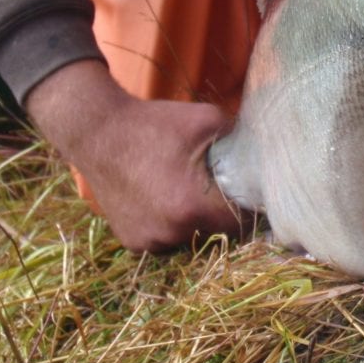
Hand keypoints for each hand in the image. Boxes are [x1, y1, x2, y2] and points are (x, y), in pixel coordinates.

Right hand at [25, 60, 251, 252]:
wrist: (96, 132)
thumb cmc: (154, 124)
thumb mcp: (207, 120)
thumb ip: (240, 139)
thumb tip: (267, 152)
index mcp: (192, 207)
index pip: (241, 225)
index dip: (251, 211)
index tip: (252, 197)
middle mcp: (171, 232)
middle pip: (218, 234)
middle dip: (224, 216)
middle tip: (221, 191)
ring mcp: (149, 241)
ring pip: (192, 239)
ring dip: (197, 222)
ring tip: (189, 192)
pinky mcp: (133, 242)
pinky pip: (167, 238)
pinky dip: (172, 225)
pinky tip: (166, 199)